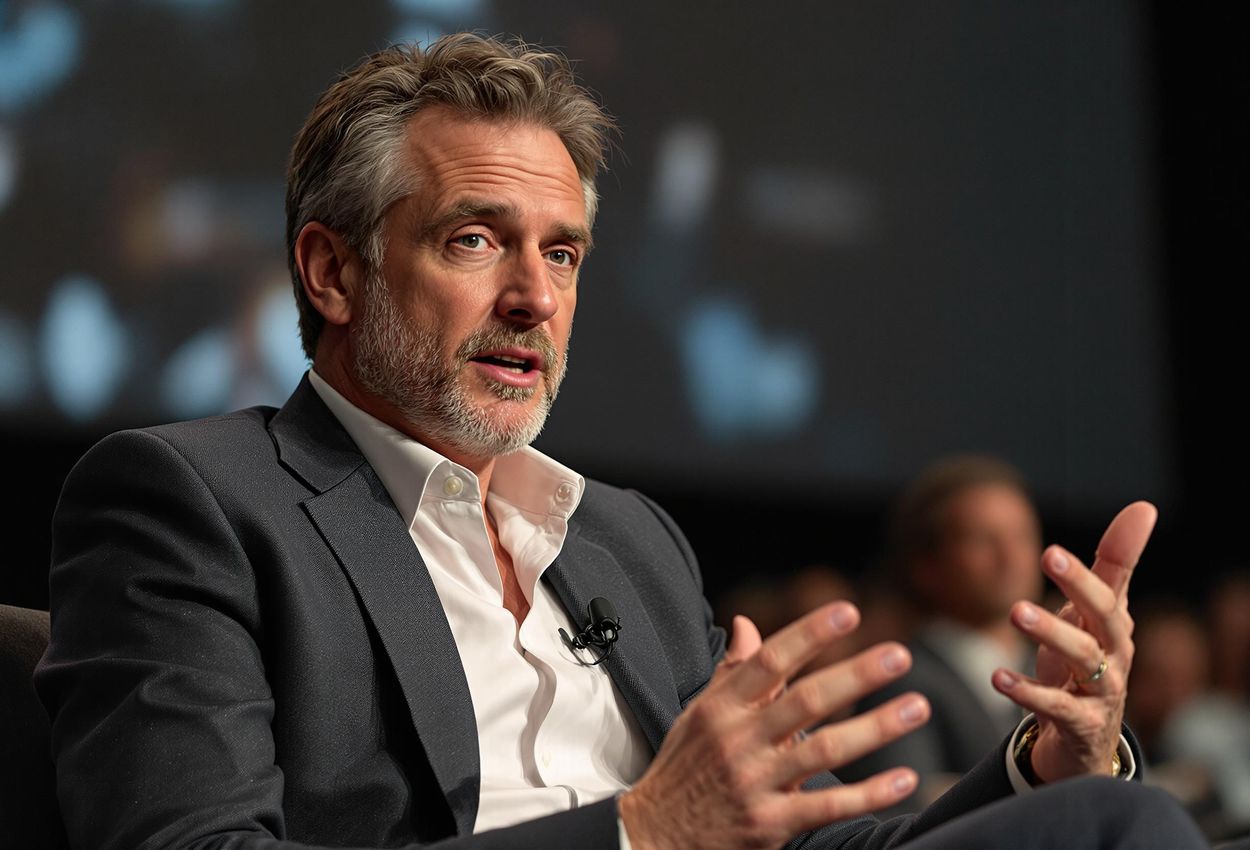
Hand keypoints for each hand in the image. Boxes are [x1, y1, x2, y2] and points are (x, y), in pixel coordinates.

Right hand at [620, 603, 930, 849]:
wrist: (655, 834)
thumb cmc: (685, 767)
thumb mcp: (699, 713)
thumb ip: (731, 671)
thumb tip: (748, 624)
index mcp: (721, 707)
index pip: (770, 661)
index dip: (809, 633)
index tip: (849, 611)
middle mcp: (739, 741)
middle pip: (805, 701)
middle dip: (855, 675)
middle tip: (899, 654)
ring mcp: (755, 783)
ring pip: (824, 750)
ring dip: (875, 727)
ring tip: (917, 706)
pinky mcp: (769, 824)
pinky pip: (826, 807)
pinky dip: (868, 794)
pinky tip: (904, 780)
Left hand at [991, 501, 1156, 781]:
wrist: (1084, 740)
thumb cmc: (1086, 663)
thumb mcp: (1092, 613)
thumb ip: (1112, 564)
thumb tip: (1144, 507)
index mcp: (1114, 623)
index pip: (1110, 587)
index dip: (1091, 565)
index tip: (1056, 546)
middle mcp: (1116, 654)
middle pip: (1105, 617)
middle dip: (1079, 586)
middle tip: (1046, 555)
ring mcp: (1102, 691)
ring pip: (1083, 658)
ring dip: (1050, 632)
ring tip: (1016, 611)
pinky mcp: (1082, 724)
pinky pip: (1056, 707)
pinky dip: (1027, 692)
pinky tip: (997, 676)